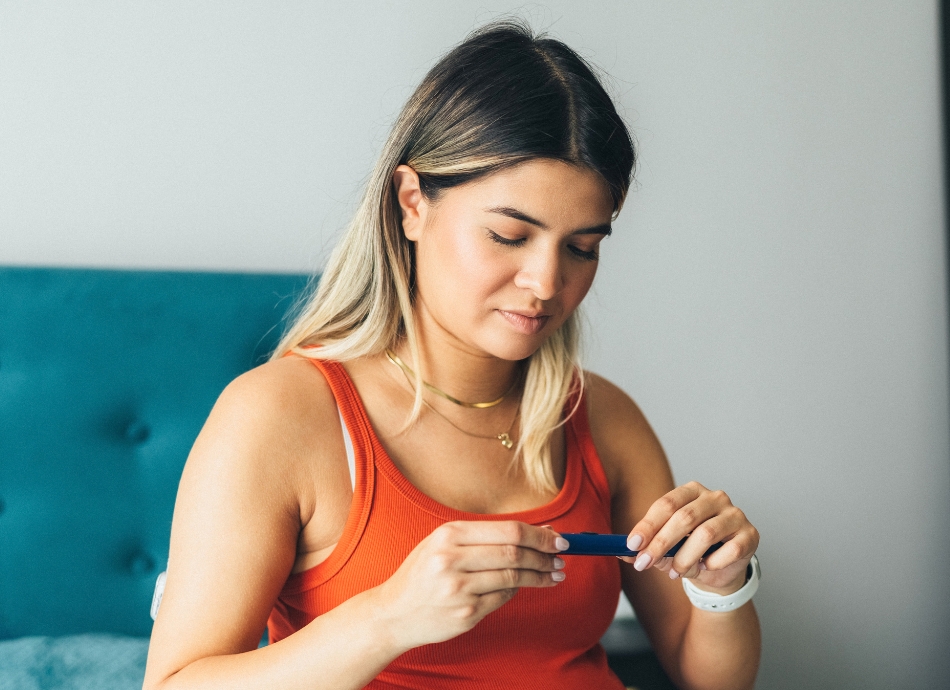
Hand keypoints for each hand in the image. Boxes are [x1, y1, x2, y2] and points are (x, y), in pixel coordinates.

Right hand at [371, 521, 567, 648]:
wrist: (393, 612)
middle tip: (562, 558)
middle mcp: (452, 560)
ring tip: (554, 574)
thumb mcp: (443, 544)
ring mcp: (458, 589)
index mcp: (448, 534)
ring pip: (513, 578)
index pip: (508, 530)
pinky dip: (516, 591)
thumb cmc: (423, 573)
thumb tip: (536, 533)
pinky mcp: (465, 614)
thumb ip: (485, 537)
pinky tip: (522, 587)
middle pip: (514, 554)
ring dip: (540, 576)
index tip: (559, 539)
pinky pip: (502, 598)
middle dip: (544, 556)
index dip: (539, 535)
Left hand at [620, 482, 758, 593]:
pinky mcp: (751, 534)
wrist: (719, 569)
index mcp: (691, 491)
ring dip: (685, 558)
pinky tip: (705, 568)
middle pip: (684, 517)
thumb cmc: (689, 550)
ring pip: (706, 534)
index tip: (632, 544)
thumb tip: (620, 552)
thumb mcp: (665, 546)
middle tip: (645, 563)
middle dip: (661, 543)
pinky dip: (712, 563)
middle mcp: (715, 497)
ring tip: (675, 572)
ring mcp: (735, 514)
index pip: (666, 504)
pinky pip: (729, 550)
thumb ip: (645, 546)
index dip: (648, 524)